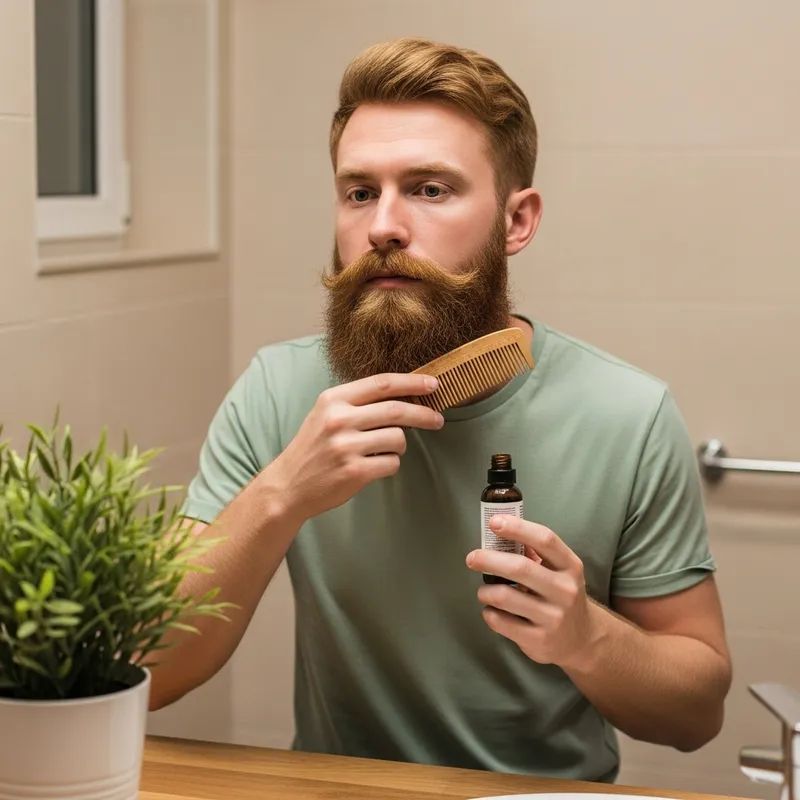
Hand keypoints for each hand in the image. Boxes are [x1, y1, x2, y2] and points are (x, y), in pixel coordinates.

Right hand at [267, 373, 443, 522]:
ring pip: (398, 438)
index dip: (412, 382)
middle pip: (397, 410)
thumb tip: (406, 394)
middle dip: (424, 414)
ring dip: (399, 446)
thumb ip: (358, 403)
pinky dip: (390, 464)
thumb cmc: (313, 447)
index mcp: (333, 400)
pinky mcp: (354, 471)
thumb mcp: (326, 414)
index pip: (381, 383)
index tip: (433, 384)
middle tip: (438, 420)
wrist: (289, 485)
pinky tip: (373, 466)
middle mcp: (339, 420)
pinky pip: (392, 463)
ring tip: (382, 451)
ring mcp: (346, 446)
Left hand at [465, 516, 599, 669]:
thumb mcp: (560, 571)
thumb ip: (536, 553)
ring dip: (485, 591)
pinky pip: (500, 621)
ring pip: (504, 597)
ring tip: (484, 591)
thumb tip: (502, 536)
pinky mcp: (538, 640)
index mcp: (570, 566)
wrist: (582, 639)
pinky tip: (493, 610)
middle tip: (472, 558)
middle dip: (489, 560)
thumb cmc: (562, 596)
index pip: (545, 540)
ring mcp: (552, 617)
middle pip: (520, 568)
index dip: (517, 528)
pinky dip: (489, 613)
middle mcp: (564, 590)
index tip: (494, 522)